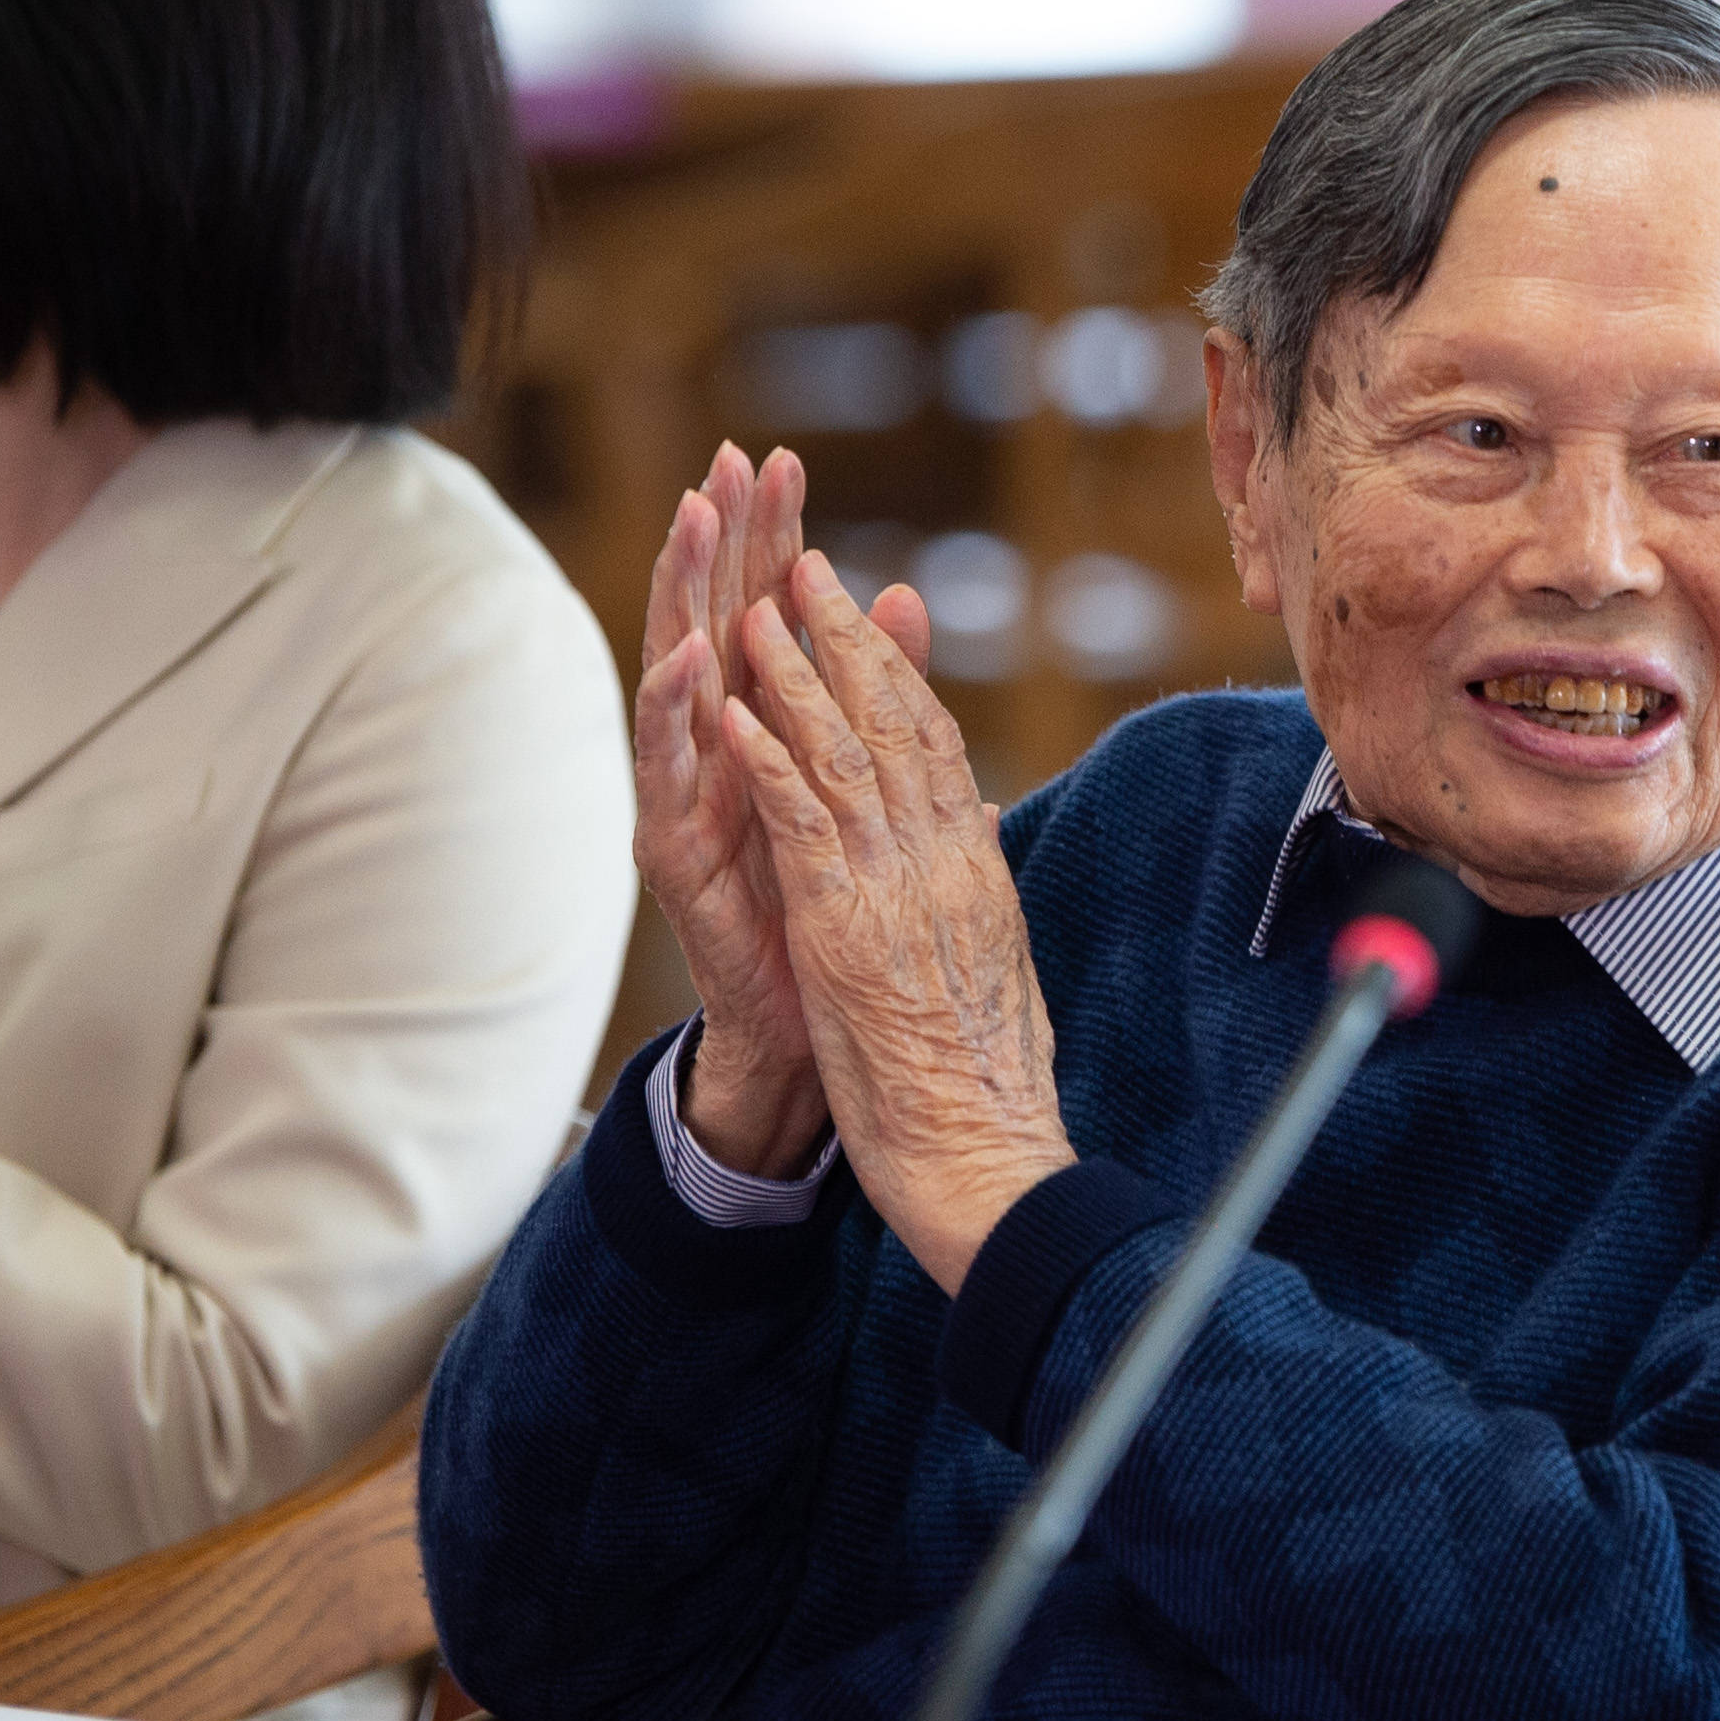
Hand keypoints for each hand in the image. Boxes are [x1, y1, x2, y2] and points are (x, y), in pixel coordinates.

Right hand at [631, 448, 940, 1175]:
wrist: (813, 1021)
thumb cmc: (827, 895)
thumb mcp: (862, 774)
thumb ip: (877, 684)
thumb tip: (903, 590)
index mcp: (763, 718)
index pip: (762, 605)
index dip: (769, 534)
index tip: (779, 456)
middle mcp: (715, 742)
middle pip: (712, 615)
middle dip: (718, 537)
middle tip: (728, 460)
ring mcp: (687, 790)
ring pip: (675, 672)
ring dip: (682, 594)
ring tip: (694, 521)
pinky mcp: (672, 847)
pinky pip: (668, 770)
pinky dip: (673, 709)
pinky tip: (688, 655)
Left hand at [720, 550, 1068, 1294]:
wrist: (988, 1159)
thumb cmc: (987, 1081)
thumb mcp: (987, 962)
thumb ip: (973, 887)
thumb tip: (978, 829)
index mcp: (974, 868)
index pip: (933, 742)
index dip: (892, 666)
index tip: (859, 606)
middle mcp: (943, 861)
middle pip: (893, 722)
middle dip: (842, 636)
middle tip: (800, 561)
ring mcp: (897, 891)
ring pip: (843, 755)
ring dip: (792, 674)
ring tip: (752, 606)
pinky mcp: (847, 930)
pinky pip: (802, 824)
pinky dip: (766, 759)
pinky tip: (731, 711)